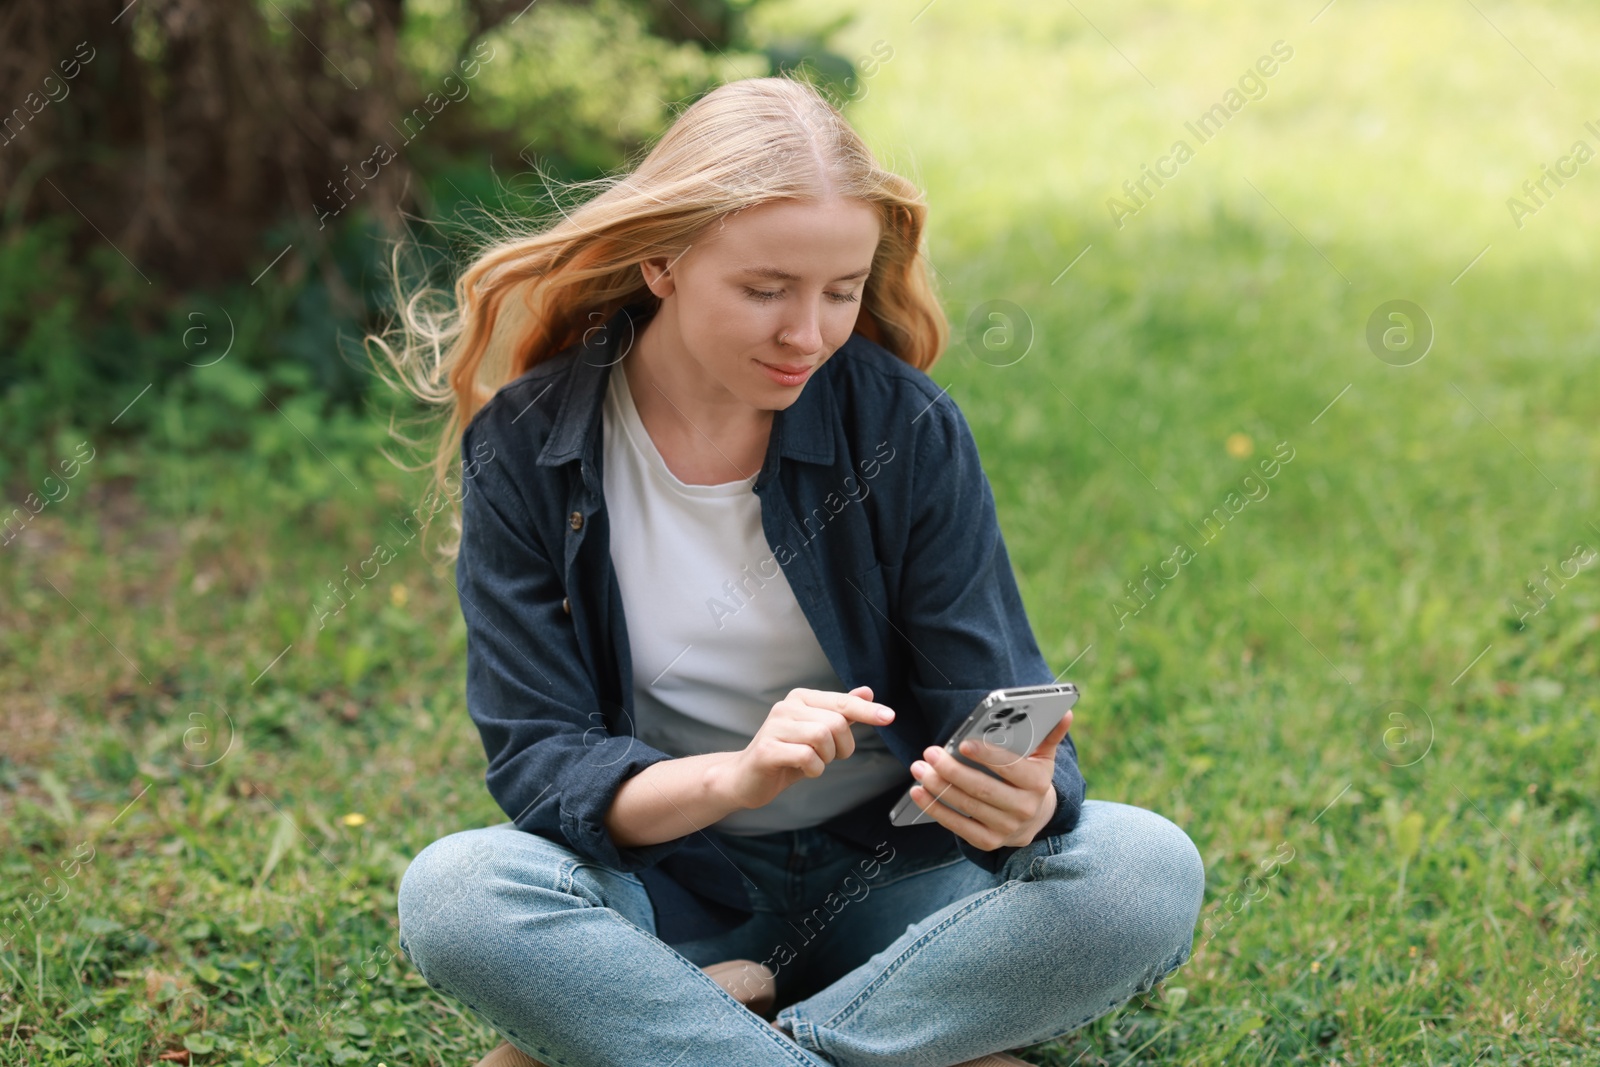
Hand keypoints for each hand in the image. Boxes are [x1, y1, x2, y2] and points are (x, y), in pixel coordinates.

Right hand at [720, 685, 894, 811]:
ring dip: (827, 758)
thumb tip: (867, 692)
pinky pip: (807, 757)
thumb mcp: (816, 732)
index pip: (842, 702)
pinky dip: (814, 769)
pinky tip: (803, 770)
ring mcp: (774, 727)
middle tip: (830, 757)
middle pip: (836, 723)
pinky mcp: (767, 749)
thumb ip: (840, 713)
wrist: (745, 777)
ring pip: (822, 737)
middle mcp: (787, 706)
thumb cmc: (785, 754)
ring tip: (815, 762)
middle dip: (842, 747)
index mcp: (801, 698)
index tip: (890, 717)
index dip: (867, 711)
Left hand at [906, 710, 1071, 850]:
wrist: (1035, 819)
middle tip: (930, 753)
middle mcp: (1024, 808)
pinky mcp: (988, 842)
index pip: (1011, 768)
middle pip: (983, 789)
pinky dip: (935, 809)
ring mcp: (1005, 828)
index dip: (987, 756)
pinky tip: (919, 792)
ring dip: (938, 787)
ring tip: (920, 768)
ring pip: (967, 806)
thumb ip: (1049, 735)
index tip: (963, 744)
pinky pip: (957, 826)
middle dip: (953, 770)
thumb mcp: (1043, 757)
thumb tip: (1065, 712)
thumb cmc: (1031, 778)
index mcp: (1038, 783)